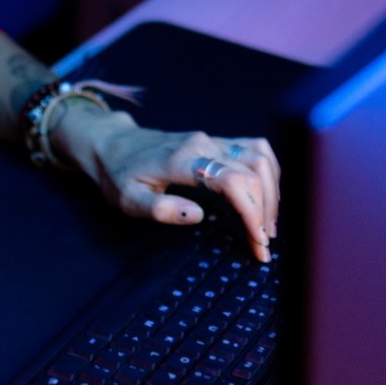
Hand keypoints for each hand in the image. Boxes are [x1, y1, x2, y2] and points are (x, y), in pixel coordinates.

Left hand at [54, 109, 281, 262]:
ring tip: (268, 226)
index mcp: (182, 160)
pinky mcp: (217, 141)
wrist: (113, 145)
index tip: (257, 241)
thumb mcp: (128, 200)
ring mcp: (213, 139)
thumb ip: (160, 209)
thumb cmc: (119, 175)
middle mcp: (204, 144)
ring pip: (259, 157)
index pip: (232, 181)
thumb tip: (197, 216)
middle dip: (265, 210)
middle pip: (253, 171)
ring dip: (272, 192)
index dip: (251, 211)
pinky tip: (269, 196)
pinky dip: (270, 172)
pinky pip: (255, 149)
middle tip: (264, 244)